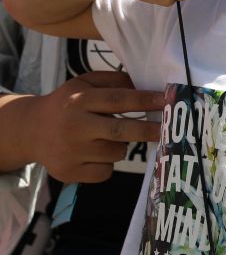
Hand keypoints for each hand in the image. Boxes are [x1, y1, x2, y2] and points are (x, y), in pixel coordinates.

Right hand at [30, 72, 164, 182]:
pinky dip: (107, 163)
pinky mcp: (69, 172)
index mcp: (79, 100)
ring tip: (106, 137)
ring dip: (121, 146)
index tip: (165, 101)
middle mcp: (74, 126)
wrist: (31, 130)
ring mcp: (71, 152)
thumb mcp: (84, 83)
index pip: (118, 100)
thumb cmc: (67, 104)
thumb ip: (115, 81)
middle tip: (166, 130)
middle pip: (120, 131)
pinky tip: (93, 153)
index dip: (144, 100)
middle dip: (147, 130)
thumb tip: (148, 88)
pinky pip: (105, 171)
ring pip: (116, 153)